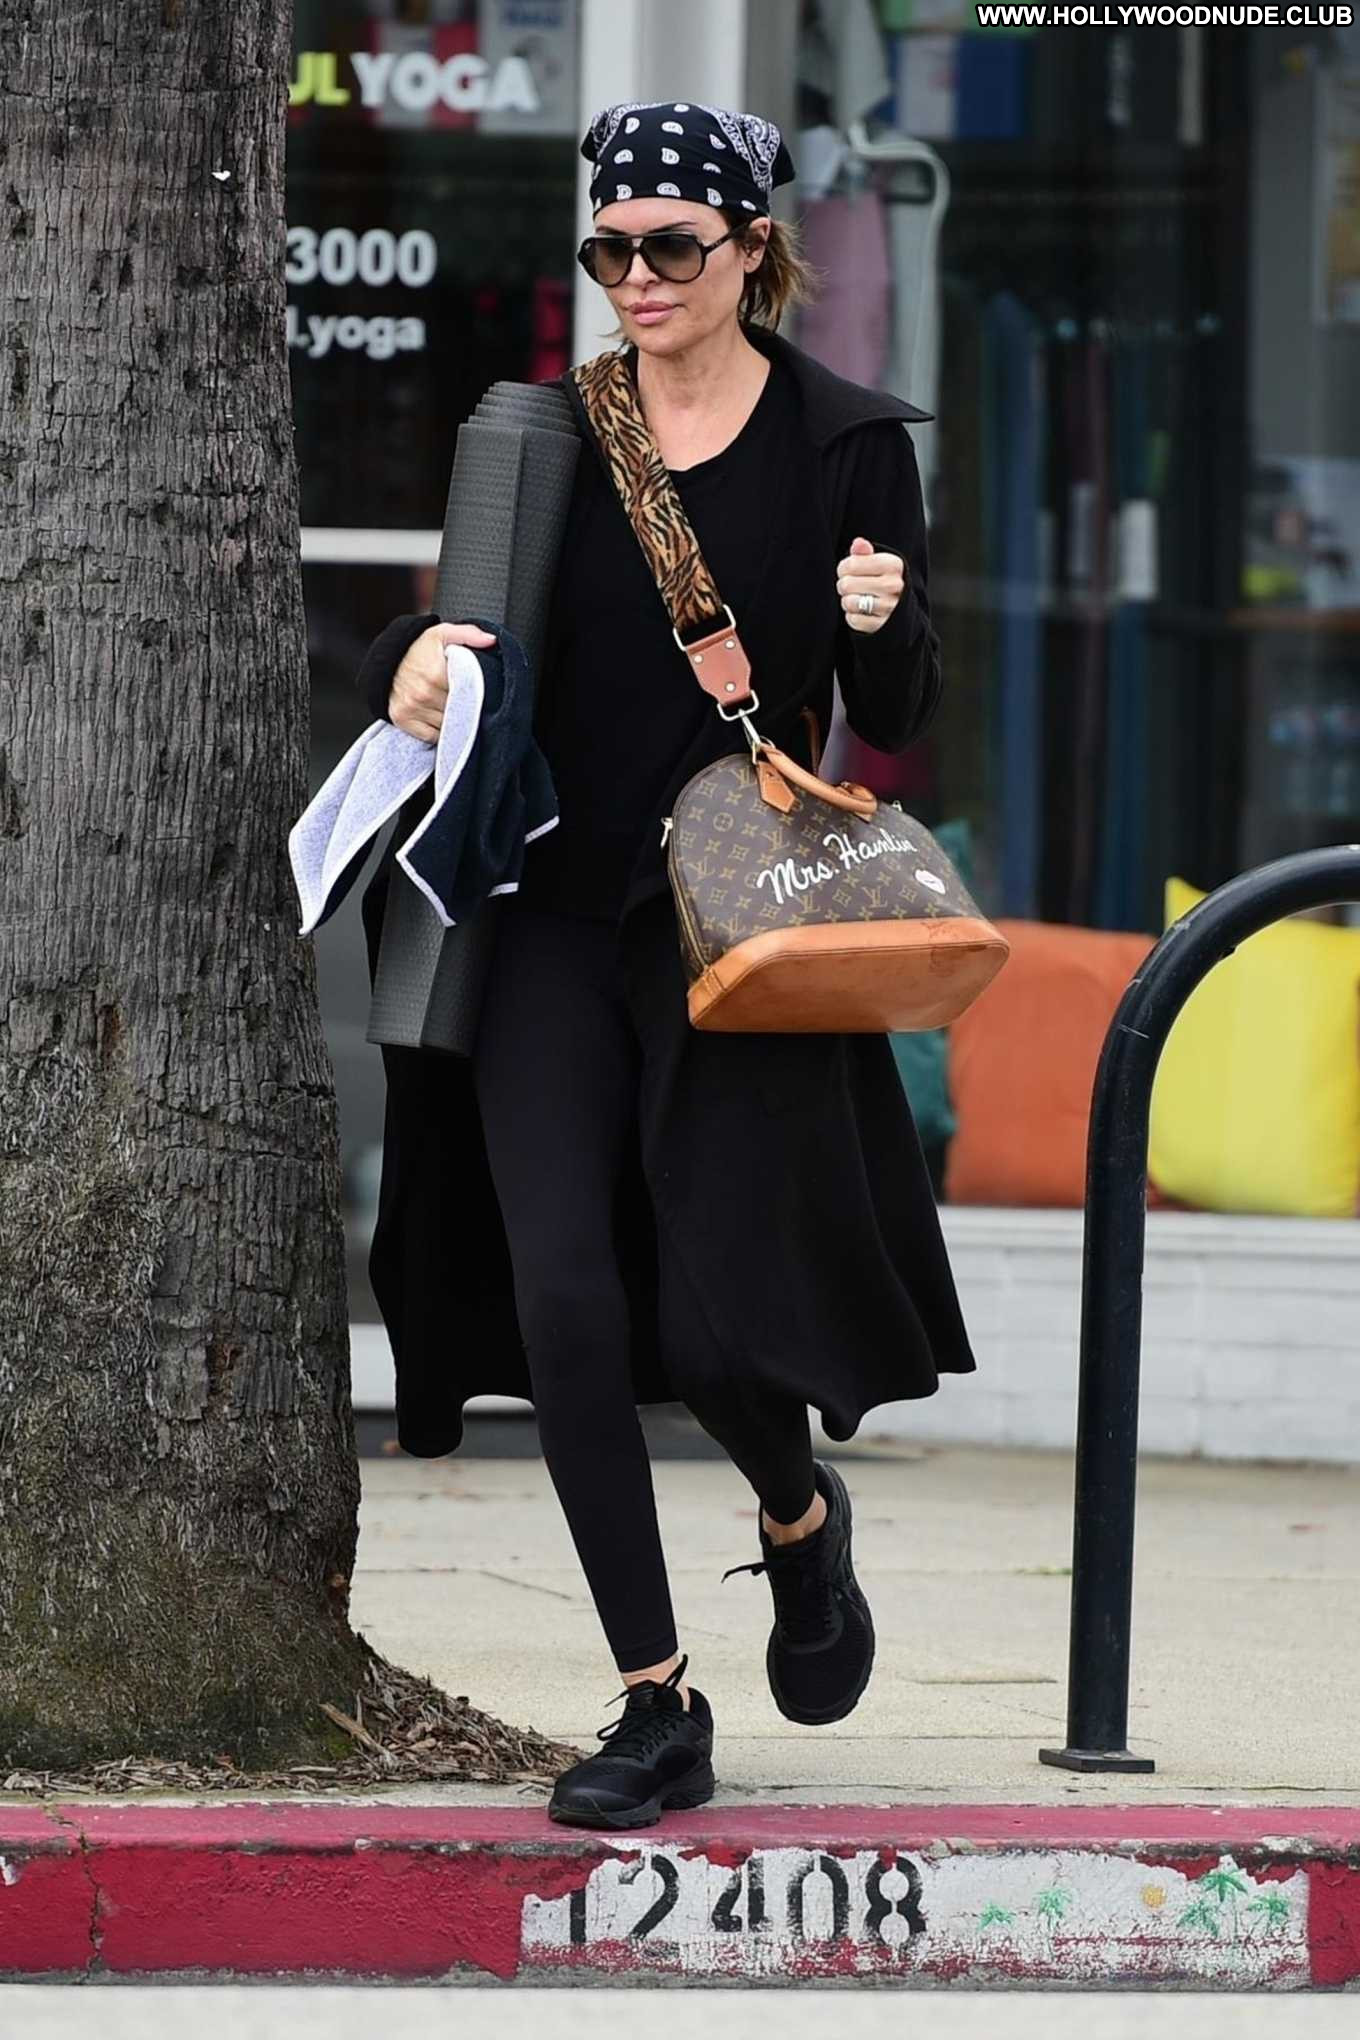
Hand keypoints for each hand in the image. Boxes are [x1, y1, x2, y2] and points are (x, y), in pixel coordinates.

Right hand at [389, 621, 495, 742]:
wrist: (388, 657)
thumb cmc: (419, 647)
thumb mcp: (444, 634)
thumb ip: (470, 635)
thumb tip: (491, 641)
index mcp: (436, 675)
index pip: (468, 695)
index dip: (477, 695)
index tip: (479, 693)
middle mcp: (423, 695)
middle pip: (459, 712)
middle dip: (466, 708)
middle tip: (467, 700)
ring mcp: (411, 709)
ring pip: (447, 727)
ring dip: (454, 721)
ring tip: (453, 707)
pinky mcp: (403, 719)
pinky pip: (432, 736)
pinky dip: (440, 731)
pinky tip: (440, 716)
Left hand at [837, 536, 906, 634]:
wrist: (900, 610)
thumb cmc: (883, 581)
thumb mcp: (878, 563)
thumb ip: (865, 553)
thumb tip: (858, 543)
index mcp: (892, 565)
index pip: (850, 564)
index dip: (843, 568)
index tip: (849, 571)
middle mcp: (893, 585)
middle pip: (846, 584)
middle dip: (844, 586)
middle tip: (853, 587)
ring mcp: (889, 607)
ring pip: (848, 602)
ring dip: (848, 602)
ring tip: (857, 599)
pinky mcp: (882, 625)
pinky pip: (853, 619)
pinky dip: (853, 616)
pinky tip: (862, 612)